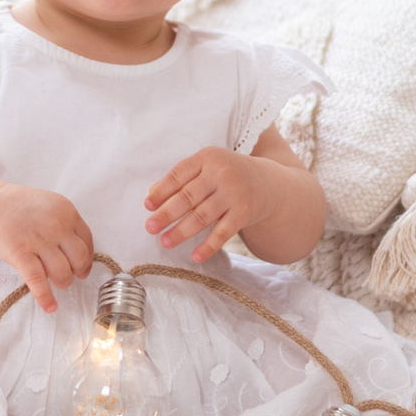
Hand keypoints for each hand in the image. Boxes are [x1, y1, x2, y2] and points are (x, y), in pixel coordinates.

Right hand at [0, 184, 93, 312]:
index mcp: (67, 212)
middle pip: (79, 258)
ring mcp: (38, 239)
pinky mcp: (20, 253)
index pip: (87, 241)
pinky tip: (50, 307)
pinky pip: (38, 280)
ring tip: (56, 283)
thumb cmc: (23, 210)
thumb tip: (82, 259)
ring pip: (62, 272)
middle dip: (76, 272)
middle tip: (68, 275)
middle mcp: (56, 225)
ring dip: (63, 283)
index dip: (87, 259)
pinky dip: (45, 297)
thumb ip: (67, 226)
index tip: (82, 269)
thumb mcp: (52, 208)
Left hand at [144, 147, 274, 261]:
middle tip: (150, 227)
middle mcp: (221, 173)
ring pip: (202, 216)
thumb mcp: (207, 168)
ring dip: (182, 231)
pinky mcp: (244, 213)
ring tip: (165, 242)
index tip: (147, 206)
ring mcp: (234, 193)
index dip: (162, 191)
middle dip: (167, 213)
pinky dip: (208, 246)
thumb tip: (151, 195)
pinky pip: (223, 232)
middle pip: (188, 196)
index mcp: (207, 158)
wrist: (267, 183)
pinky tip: (195, 257)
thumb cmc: (227, 175)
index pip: (179, 174)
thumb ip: (181, 178)